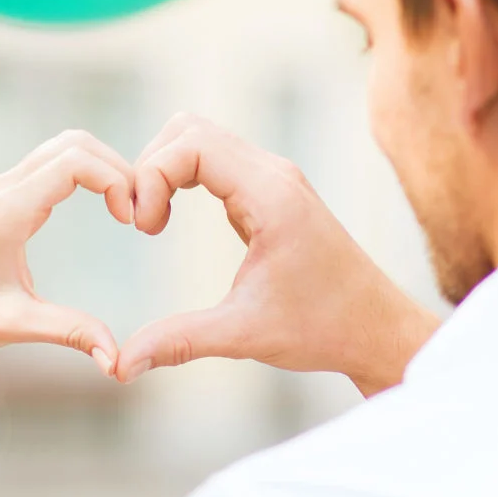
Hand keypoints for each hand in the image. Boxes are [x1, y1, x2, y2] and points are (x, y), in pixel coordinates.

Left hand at [0, 132, 131, 374]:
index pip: (76, 162)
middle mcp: (6, 188)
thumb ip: (69, 333)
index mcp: (9, 210)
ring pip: (65, 147)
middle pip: (76, 143)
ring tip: (126, 209)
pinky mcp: (3, 197)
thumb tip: (116, 360)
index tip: (130, 221)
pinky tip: (103, 208)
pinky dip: (86, 173)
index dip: (116, 181)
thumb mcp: (14, 324)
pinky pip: (53, 164)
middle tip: (138, 211)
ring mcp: (3, 188)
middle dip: (118, 168)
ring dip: (103, 167)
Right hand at [117, 114, 438, 396]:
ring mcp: (275, 179)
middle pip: (188, 129)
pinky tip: (170, 220)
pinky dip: (183, 178)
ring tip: (153, 223)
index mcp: (271, 194)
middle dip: (150, 167)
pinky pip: (216, 161)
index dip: (151, 176)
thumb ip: (179, 342)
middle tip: (141, 222)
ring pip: (200, 139)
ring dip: (165, 170)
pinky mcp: (272, 192)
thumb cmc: (324, 329)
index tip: (145, 229)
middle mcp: (274, 174)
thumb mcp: (244, 335)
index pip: (190, 144)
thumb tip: (120, 366)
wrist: (377, 330)